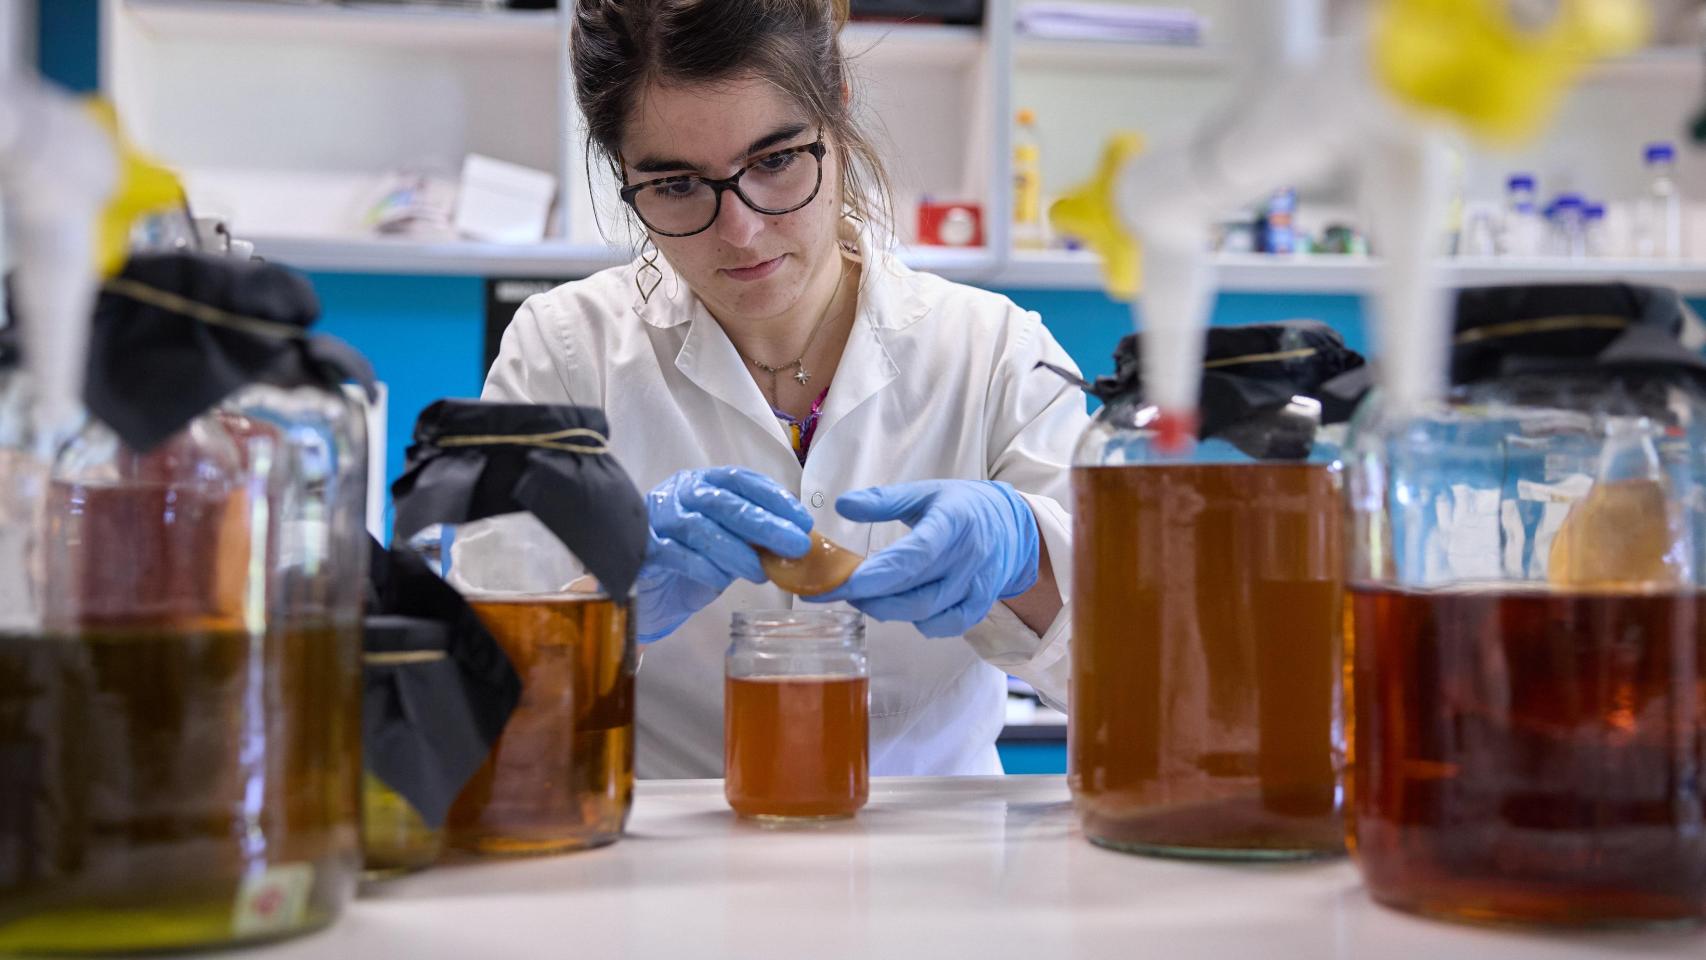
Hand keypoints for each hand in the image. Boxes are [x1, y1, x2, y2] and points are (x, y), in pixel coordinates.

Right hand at [635, 467, 812, 642]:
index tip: (803, 521)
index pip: (742, 480)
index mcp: (704, 483)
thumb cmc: (693, 558)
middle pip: (725, 503)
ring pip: (700, 528)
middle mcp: (681, 493)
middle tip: (796, 545)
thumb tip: (796, 541)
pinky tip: (722, 580)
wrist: (648, 588)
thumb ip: (753, 536)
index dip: (775, 498)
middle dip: (765, 524)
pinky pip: (677, 554)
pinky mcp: (645, 548)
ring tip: (761, 572)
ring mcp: (660, 518)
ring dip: (736, 551)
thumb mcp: (729, 542)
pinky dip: (704, 567)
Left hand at [809, 480, 1038, 637]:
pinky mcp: (982, 604)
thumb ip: (884, 500)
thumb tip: (843, 505)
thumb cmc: (961, 506)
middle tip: (840, 590)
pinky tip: (901, 610)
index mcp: (953, 522)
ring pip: (928, 612)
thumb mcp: (925, 492)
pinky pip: (948, 625)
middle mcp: (969, 557)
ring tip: (865, 598)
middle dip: (872, 597)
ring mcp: (978, 585)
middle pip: (916, 591)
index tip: (843, 583)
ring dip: (890, 610)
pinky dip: (921, 623)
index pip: (913, 556)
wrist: (1012, 525)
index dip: (877, 575)